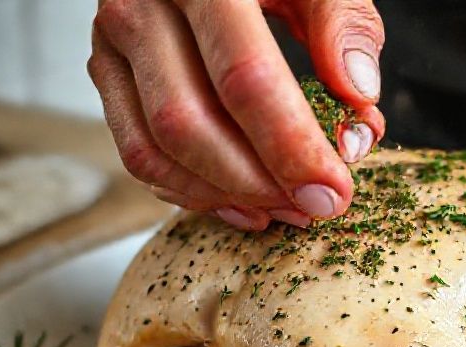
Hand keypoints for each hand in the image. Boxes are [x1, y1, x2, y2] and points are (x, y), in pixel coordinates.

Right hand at [88, 0, 385, 230]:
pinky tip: (245, 203)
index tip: (332, 189)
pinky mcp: (107, 74)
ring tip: (286, 209)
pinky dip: (193, 192)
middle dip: (256, 183)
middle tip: (315, 207)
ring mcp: (114, 44)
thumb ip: (344, 25)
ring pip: (154, 149)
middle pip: (186, 123)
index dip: (290, 145)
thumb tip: (358, 98)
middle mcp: (142, 8)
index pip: (244, 77)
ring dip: (224, 196)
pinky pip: (138, 154)